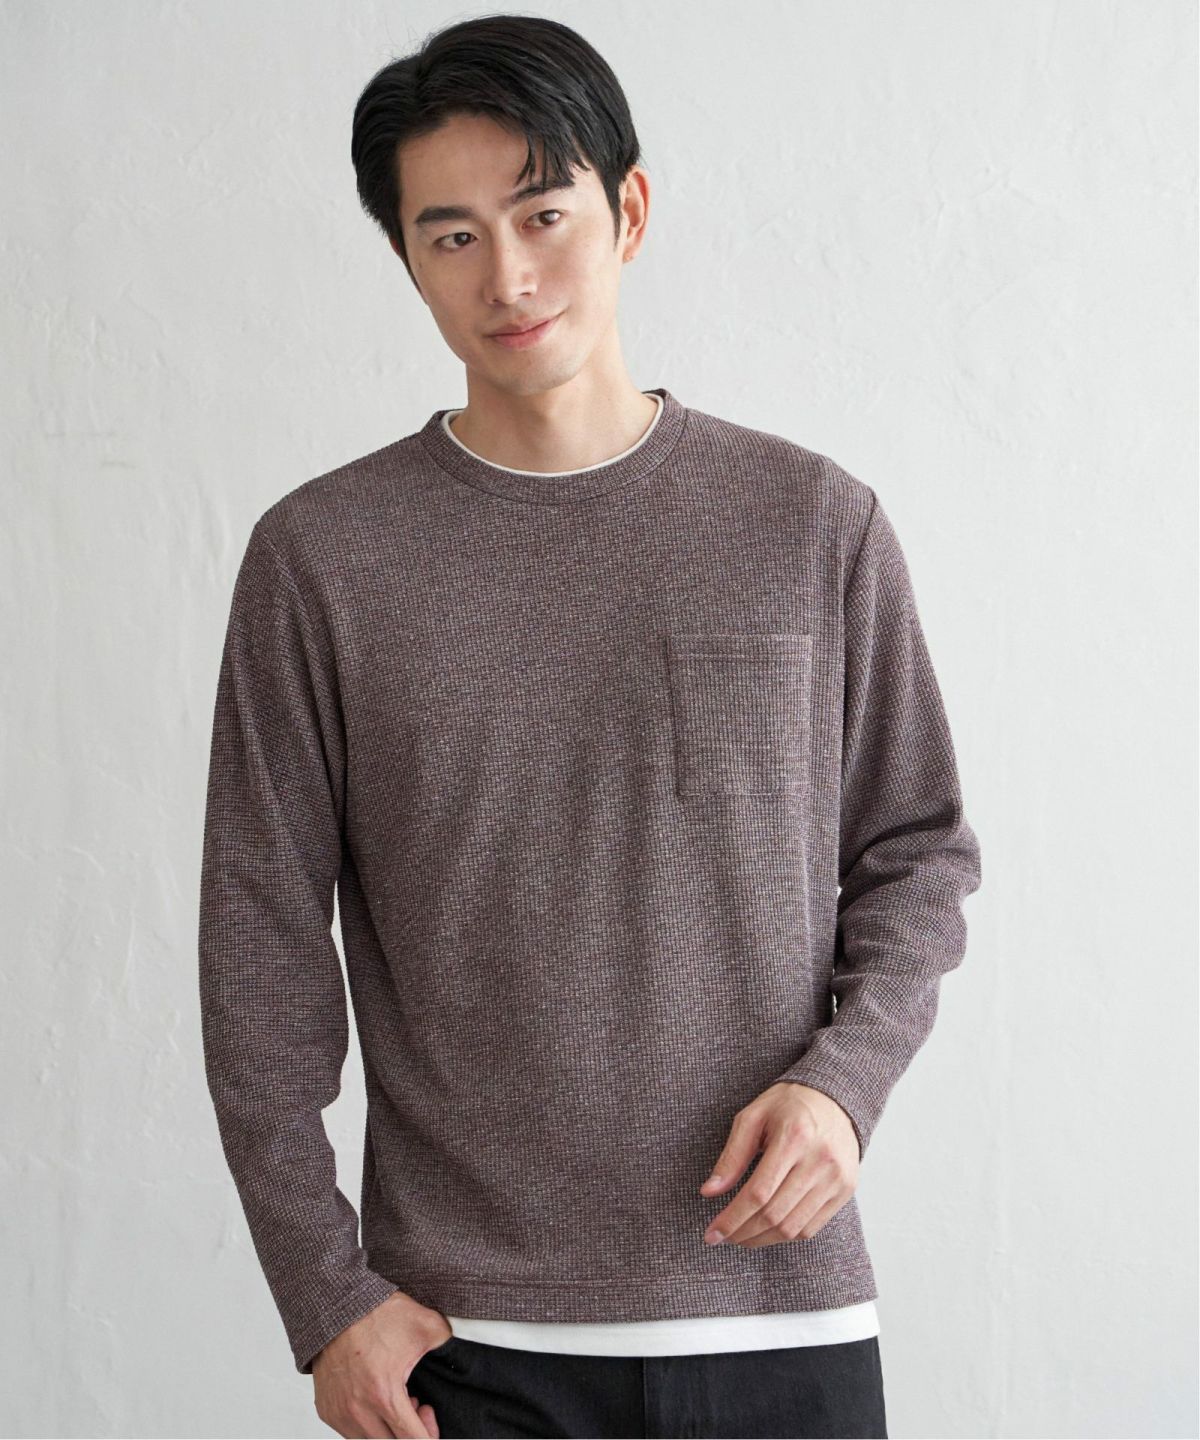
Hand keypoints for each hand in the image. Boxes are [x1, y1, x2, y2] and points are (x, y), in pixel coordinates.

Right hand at [313, 1291, 449, 1437]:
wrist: (337, 1306)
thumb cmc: (378, 1315)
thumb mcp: (425, 1324)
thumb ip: (449, 1345)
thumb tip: (465, 1357)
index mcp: (384, 1395)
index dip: (429, 1434)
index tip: (431, 1415)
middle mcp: (359, 1412)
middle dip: (410, 1432)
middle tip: (418, 1405)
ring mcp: (340, 1414)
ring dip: (389, 1430)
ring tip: (397, 1402)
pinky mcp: (327, 1411)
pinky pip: (352, 1433)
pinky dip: (369, 1425)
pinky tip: (377, 1401)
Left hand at [697, 1083, 860, 1248]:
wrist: (835, 1098)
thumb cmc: (788, 1105)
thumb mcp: (753, 1117)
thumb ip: (732, 1155)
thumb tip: (709, 1192)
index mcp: (794, 1136)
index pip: (758, 1192)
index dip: (732, 1218)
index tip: (711, 1234)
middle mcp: (819, 1160)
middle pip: (775, 1214)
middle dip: (742, 1233)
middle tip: (721, 1237)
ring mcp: (836, 1178)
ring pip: (793, 1228)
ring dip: (761, 1239)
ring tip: (741, 1237)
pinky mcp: (845, 1190)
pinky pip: (812, 1228)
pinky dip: (785, 1236)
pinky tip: (766, 1231)